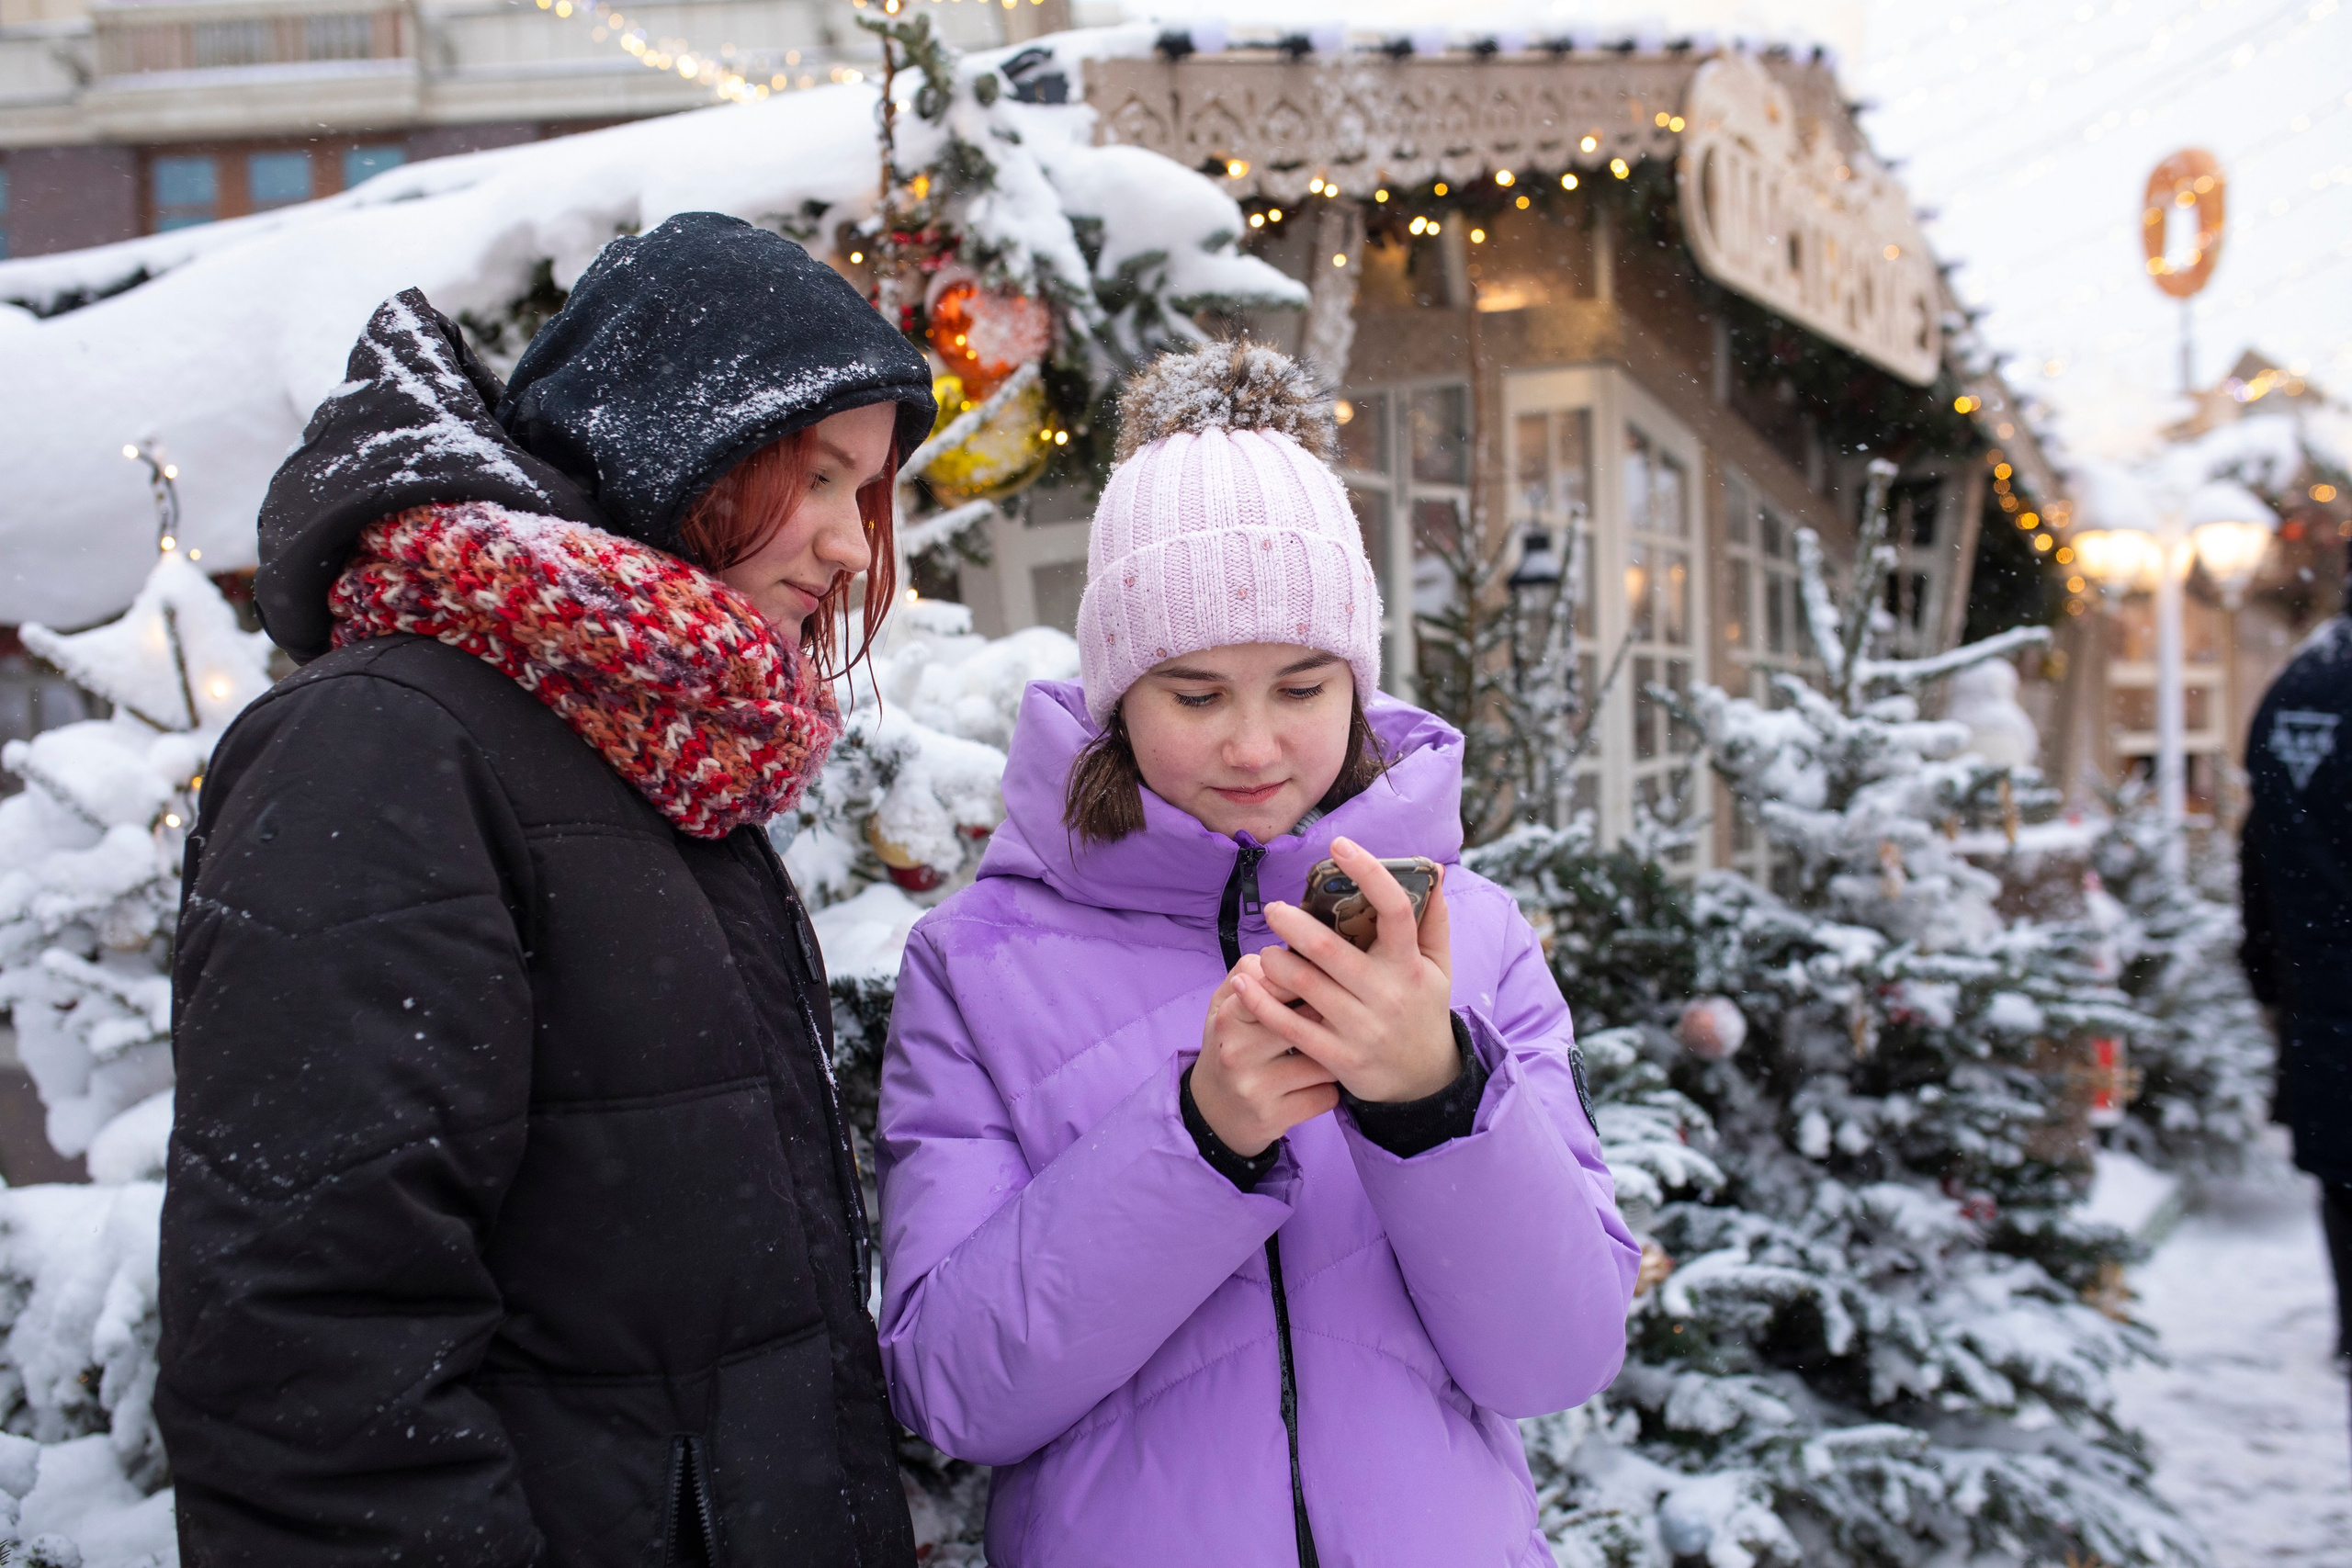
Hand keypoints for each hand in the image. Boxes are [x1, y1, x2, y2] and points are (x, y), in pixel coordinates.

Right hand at [1193, 957, 1340, 1156]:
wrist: (1213, 1115)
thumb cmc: (1231, 1047)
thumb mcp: (1225, 1006)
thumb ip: (1249, 972)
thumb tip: (1286, 949)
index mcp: (1229, 1017)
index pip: (1278, 984)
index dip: (1310, 981)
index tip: (1325, 983)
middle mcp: (1238, 1051)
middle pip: (1308, 1022)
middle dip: (1330, 1020)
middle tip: (1338, 1019)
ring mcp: (1256, 1088)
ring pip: (1325, 1061)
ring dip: (1334, 1058)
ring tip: (1326, 1055)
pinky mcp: (1275, 1118)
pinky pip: (1327, 1096)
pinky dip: (1328, 1090)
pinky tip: (1315, 1086)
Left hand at [1253, 837, 1458, 1103]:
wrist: (1423, 1079)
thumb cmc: (1423, 1008)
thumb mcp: (1439, 966)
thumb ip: (1435, 918)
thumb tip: (1431, 868)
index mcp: (1410, 964)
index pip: (1395, 910)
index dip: (1369, 873)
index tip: (1339, 845)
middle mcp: (1386, 994)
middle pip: (1331, 950)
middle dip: (1293, 924)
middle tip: (1273, 909)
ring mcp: (1360, 1028)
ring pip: (1305, 986)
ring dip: (1275, 963)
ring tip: (1265, 952)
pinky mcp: (1337, 1057)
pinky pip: (1290, 1026)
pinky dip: (1261, 1002)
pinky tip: (1243, 982)